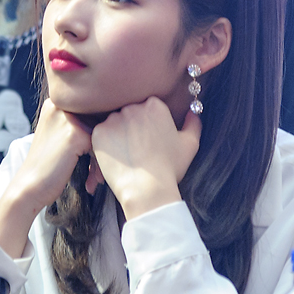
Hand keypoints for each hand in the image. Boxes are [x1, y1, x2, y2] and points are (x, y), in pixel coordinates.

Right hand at [0, 99, 91, 257]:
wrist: (29, 187)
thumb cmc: (47, 166)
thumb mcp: (58, 134)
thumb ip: (79, 123)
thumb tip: (111, 121)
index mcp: (56, 101)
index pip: (92, 111)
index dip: (98, 134)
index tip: (95, 160)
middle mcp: (61, 104)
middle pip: (99, 120)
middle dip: (103, 145)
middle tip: (97, 172)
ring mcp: (67, 118)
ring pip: (101, 133)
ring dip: (102, 157)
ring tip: (95, 178)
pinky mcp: (75, 134)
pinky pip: (101, 146)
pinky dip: (99, 165)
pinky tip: (92, 181)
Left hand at [90, 97, 201, 219]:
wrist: (147, 189)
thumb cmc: (169, 168)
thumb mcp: (190, 144)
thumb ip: (193, 123)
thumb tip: (193, 111)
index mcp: (155, 105)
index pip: (147, 108)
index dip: (148, 125)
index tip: (150, 140)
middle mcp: (133, 106)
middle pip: (130, 112)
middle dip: (132, 127)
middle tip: (138, 149)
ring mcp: (114, 118)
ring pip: (114, 123)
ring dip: (118, 135)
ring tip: (127, 155)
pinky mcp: (99, 132)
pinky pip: (100, 134)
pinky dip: (106, 145)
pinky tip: (116, 158)